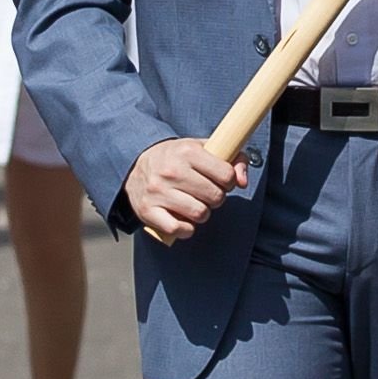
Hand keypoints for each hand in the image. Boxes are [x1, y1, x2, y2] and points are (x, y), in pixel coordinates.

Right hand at [123, 136, 248, 244]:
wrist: (134, 165)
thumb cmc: (176, 158)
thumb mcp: (203, 149)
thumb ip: (232, 159)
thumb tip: (243, 182)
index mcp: (187, 151)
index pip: (227, 175)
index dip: (229, 181)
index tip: (220, 181)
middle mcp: (171, 170)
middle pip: (216, 197)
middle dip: (216, 198)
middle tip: (206, 193)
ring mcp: (158, 191)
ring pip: (200, 214)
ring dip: (202, 213)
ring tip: (194, 204)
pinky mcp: (148, 210)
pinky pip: (178, 229)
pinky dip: (186, 229)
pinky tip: (183, 219)